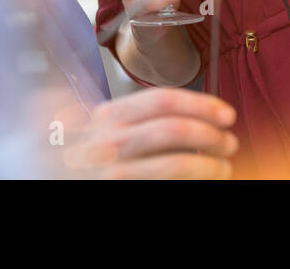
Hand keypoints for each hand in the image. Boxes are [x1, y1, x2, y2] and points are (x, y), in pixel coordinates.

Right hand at [63, 88, 236, 178]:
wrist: (60, 179)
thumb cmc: (91, 158)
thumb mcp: (104, 128)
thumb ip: (134, 115)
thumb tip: (200, 111)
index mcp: (108, 115)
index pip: (161, 100)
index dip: (201, 105)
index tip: (226, 113)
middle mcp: (107, 142)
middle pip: (172, 129)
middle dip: (210, 135)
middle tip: (229, 141)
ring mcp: (113, 171)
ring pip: (174, 164)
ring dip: (208, 165)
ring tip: (224, 166)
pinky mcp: (122, 189)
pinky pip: (168, 184)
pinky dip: (194, 180)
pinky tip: (204, 179)